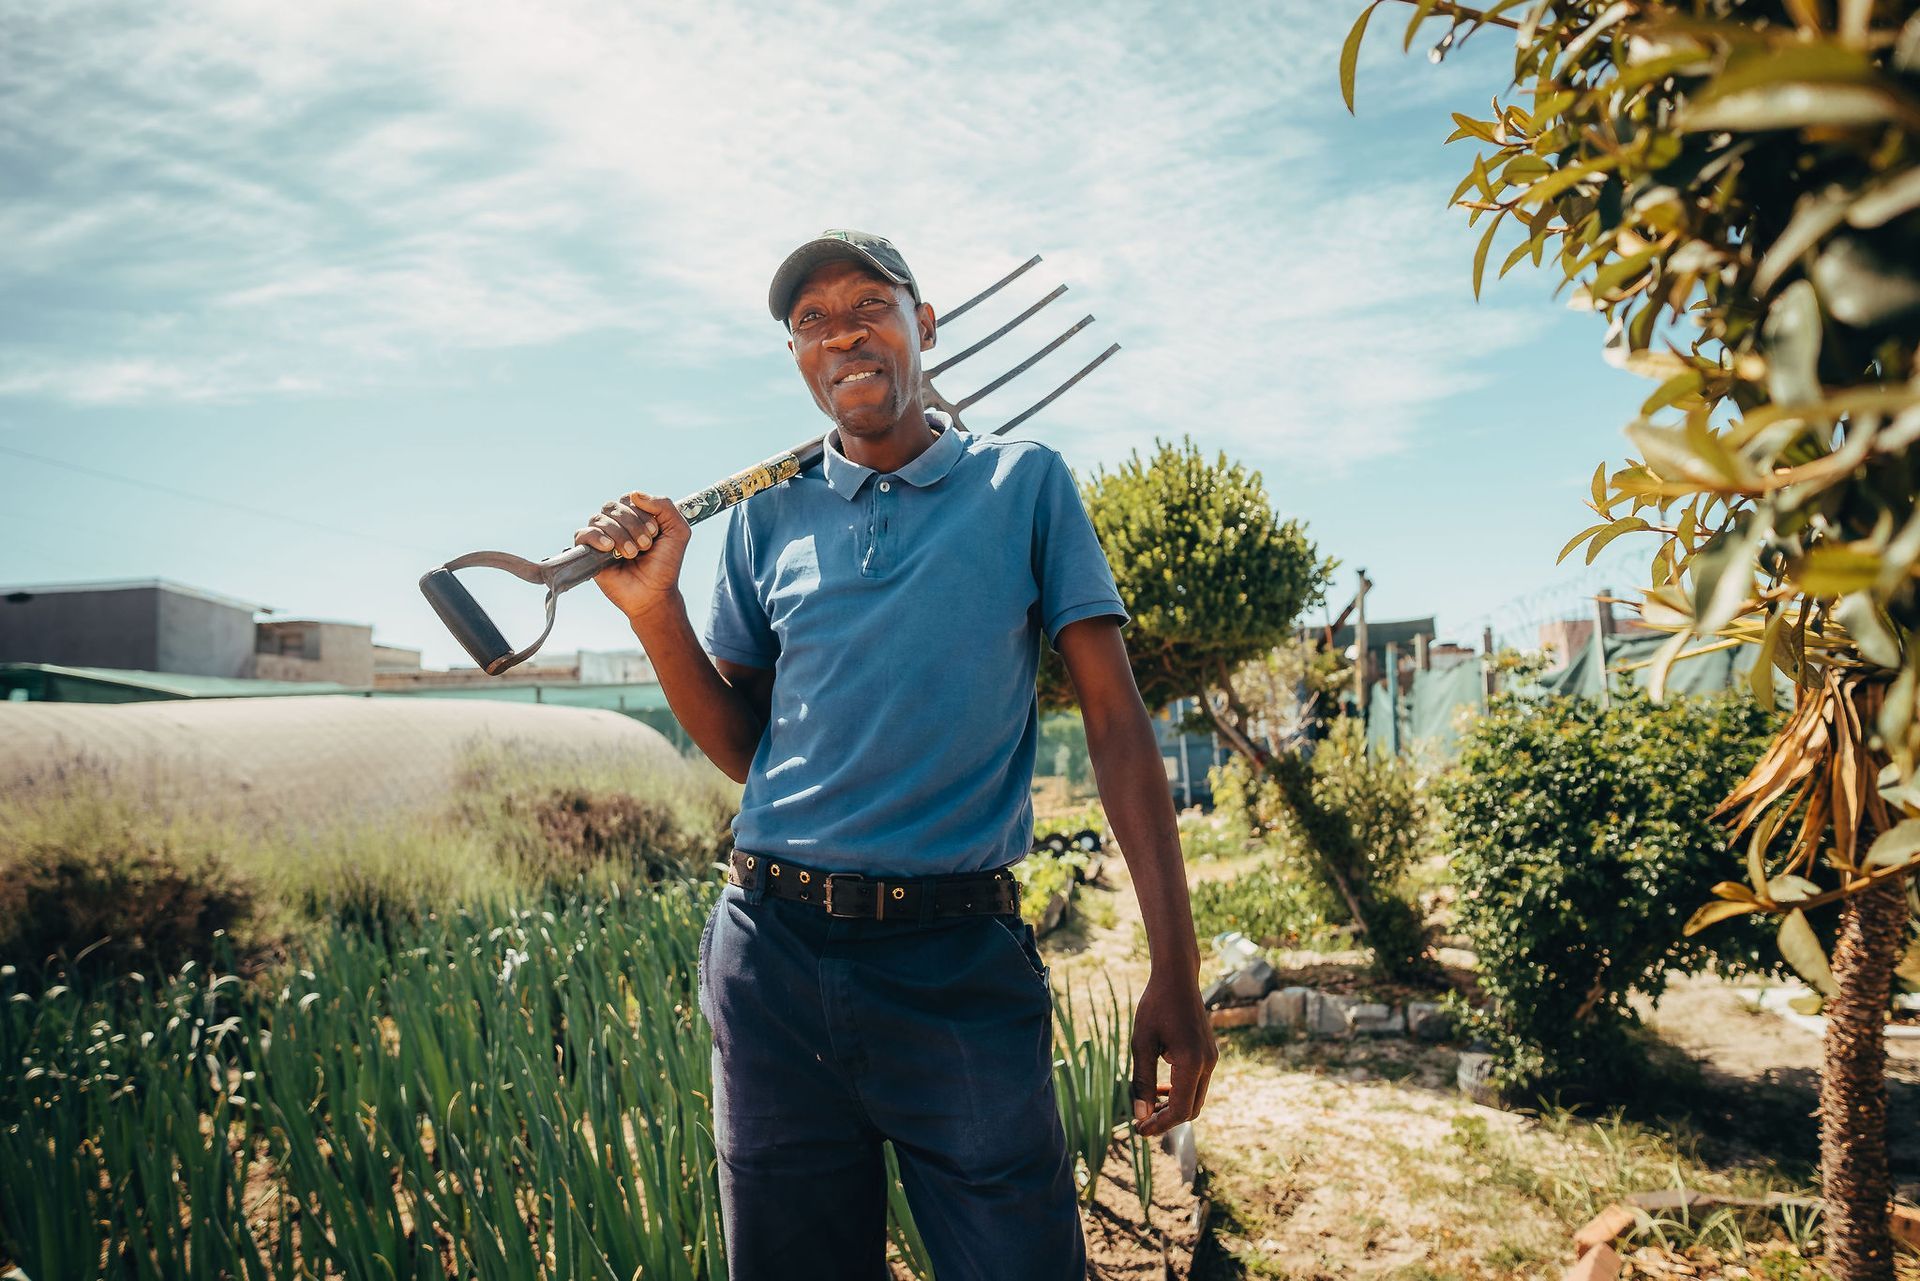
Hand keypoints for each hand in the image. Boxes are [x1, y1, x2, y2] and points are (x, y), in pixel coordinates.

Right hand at [573, 491, 691, 620]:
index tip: (655, 532)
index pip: (630, 499)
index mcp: (635, 516)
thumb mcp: (678, 531)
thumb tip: (635, 494)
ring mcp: (602, 537)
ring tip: (632, 553)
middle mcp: (616, 524)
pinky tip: (610, 548)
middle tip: (646, 545)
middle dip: (633, 525)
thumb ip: (664, 507)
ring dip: (620, 534)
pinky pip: (583, 534)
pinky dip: (597, 537)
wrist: (654, 593)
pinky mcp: (589, 552)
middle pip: (613, 507)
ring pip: (599, 519)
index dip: (642, 513)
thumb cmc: (665, 564)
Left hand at [1129, 967, 1216, 1138]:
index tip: (1139, 1130)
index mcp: (1192, 1062)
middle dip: (1167, 1119)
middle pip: (1192, 1109)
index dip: (1160, 1125)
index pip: (1180, 1109)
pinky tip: (1160, 1087)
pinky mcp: (1209, 1054)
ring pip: (1196, 1097)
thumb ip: (1141, 1080)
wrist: (1177, 978)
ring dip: (1174, 1106)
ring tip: (1148, 1106)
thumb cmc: (1155, 1006)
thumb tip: (1140, 1114)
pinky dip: (1180, 1092)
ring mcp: (1211, 1059)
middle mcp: (1208, 1063)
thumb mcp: (1141, 1043)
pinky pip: (1197, 1083)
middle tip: (1141, 1123)